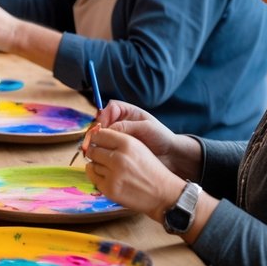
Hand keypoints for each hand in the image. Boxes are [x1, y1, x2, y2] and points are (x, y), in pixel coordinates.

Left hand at [82, 127, 187, 220]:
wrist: (164, 194)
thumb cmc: (151, 170)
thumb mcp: (138, 147)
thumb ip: (118, 141)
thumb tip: (94, 137)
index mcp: (127, 144)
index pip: (99, 135)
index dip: (95, 138)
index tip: (95, 142)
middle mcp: (118, 158)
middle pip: (92, 150)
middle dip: (95, 153)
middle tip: (101, 157)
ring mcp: (113, 174)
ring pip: (92, 164)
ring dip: (98, 166)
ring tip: (112, 170)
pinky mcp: (110, 189)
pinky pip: (93, 178)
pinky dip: (99, 178)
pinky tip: (110, 178)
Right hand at [86, 101, 201, 180]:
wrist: (171, 156)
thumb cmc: (161, 137)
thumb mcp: (145, 127)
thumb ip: (126, 126)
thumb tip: (106, 130)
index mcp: (127, 113)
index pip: (109, 108)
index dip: (103, 115)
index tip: (102, 125)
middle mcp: (121, 123)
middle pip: (102, 122)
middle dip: (97, 130)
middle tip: (95, 140)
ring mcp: (119, 137)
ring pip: (102, 136)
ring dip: (98, 142)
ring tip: (98, 149)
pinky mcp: (118, 150)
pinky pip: (106, 148)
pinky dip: (103, 152)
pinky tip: (103, 157)